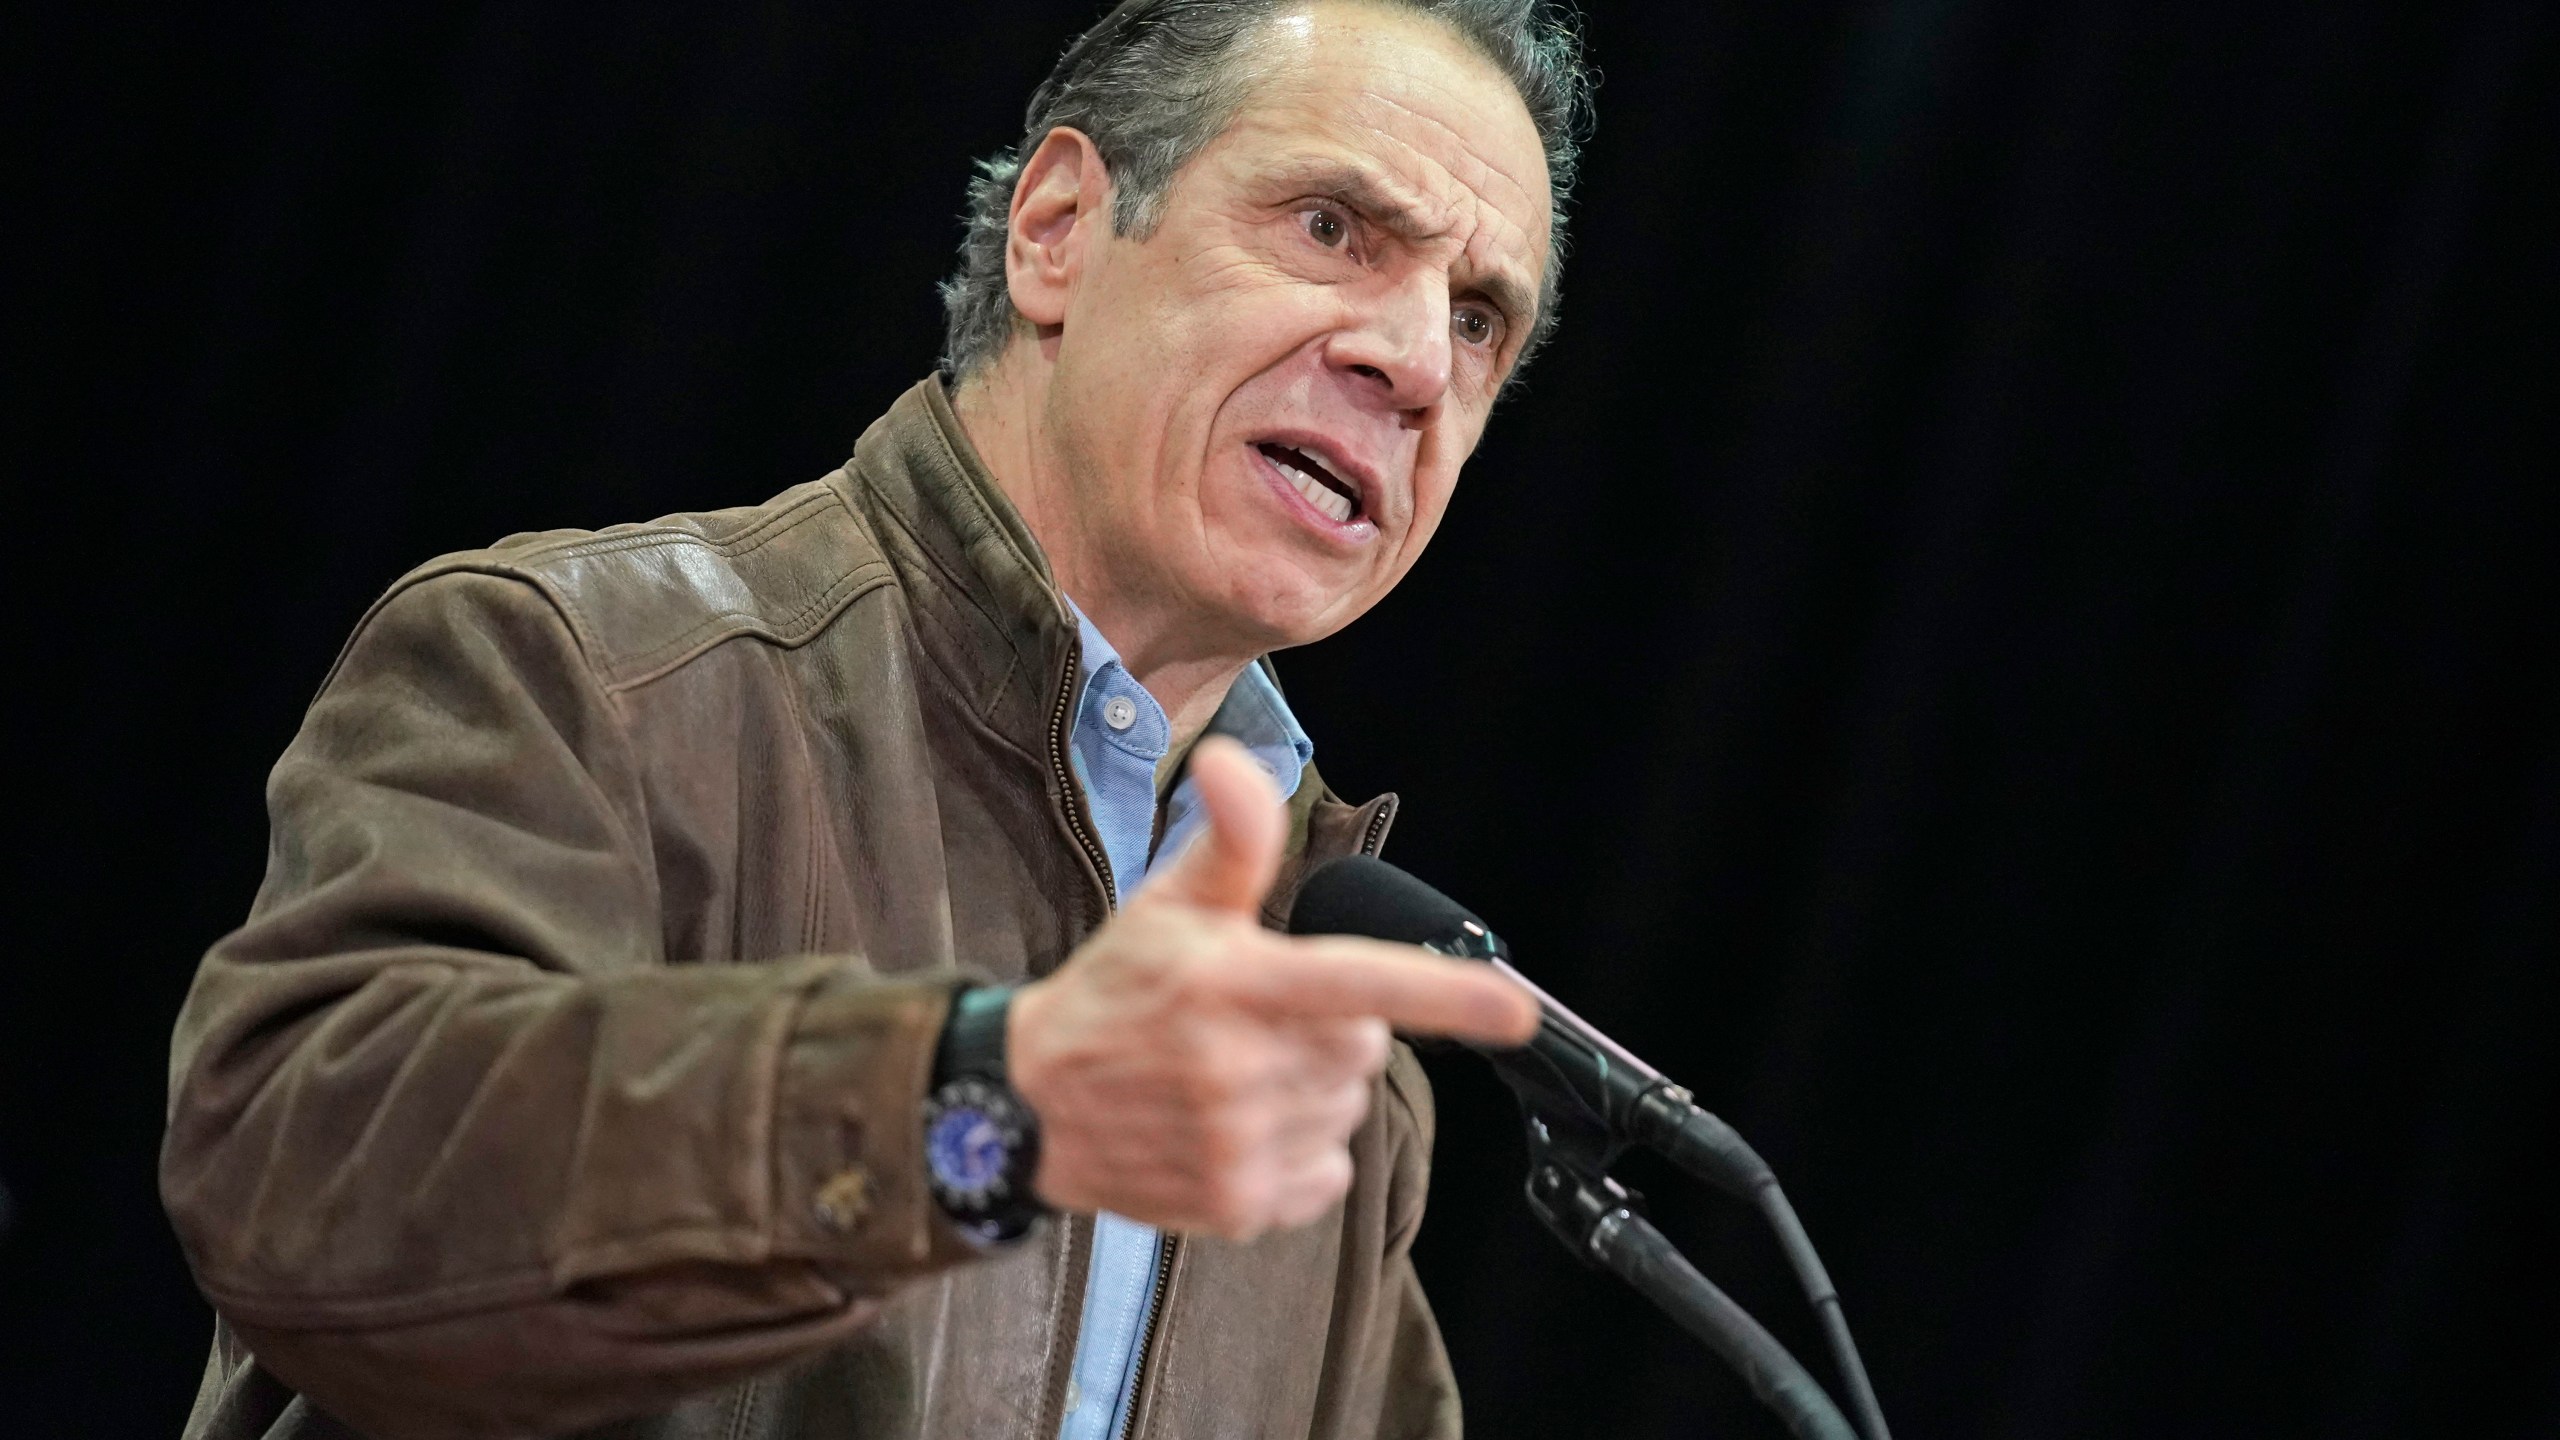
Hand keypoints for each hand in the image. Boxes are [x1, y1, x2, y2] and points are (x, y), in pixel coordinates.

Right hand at [1008, 736, 1537, 1240]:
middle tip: (1258, 1020)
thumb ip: (1231, 840)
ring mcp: (1239, 1145)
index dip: (1447, 998)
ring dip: (1312, 1091)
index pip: (1359, 984)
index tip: (1516, 1010)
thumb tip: (1235, 761)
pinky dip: (1299, 1151)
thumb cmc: (1114, 992)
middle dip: (1333, 1029)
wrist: (1028, 1105)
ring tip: (1235, 1075)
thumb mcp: (1168, 905)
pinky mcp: (1237, 1204)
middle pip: (1365, 1048)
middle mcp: (1241, 1070)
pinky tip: (1236, 1127)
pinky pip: (1325, 1173)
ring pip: (1346, 1109)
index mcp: (1236, 985)